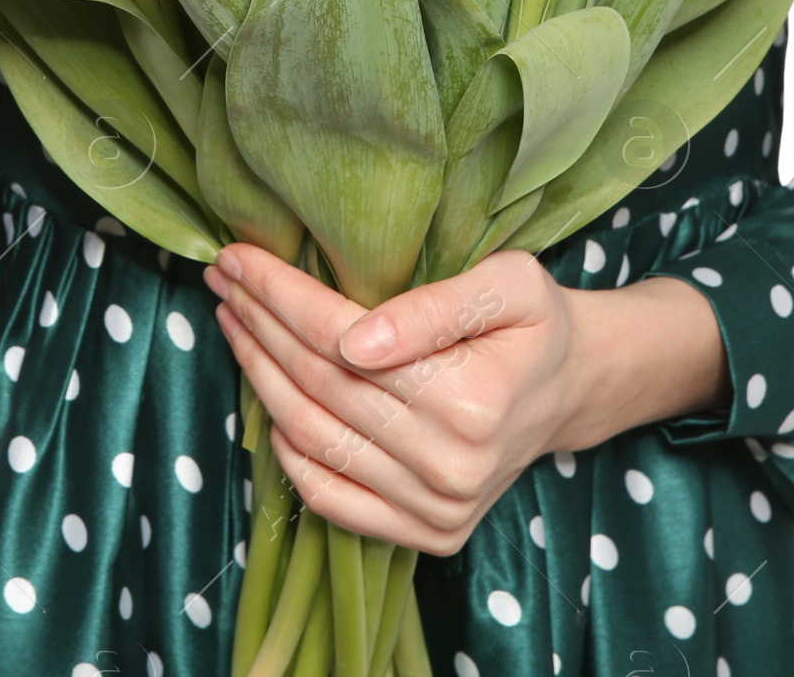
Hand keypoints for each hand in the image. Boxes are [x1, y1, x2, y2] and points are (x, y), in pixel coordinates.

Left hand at [205, 243, 729, 554]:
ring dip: (259, 379)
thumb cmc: (535, 322)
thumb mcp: (509, 284)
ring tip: (234, 325)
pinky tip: (268, 401)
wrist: (570, 389)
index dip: (280, 296)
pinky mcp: (427, 535)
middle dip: (259, 326)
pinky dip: (288, 452)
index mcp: (471, 399)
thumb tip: (353, 338)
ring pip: (314, 439)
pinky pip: (331, 498)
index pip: (340, 340)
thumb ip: (436, 306)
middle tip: (223, 280)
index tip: (238, 258)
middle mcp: (450, 465)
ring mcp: (436, 509)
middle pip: (319, 386)